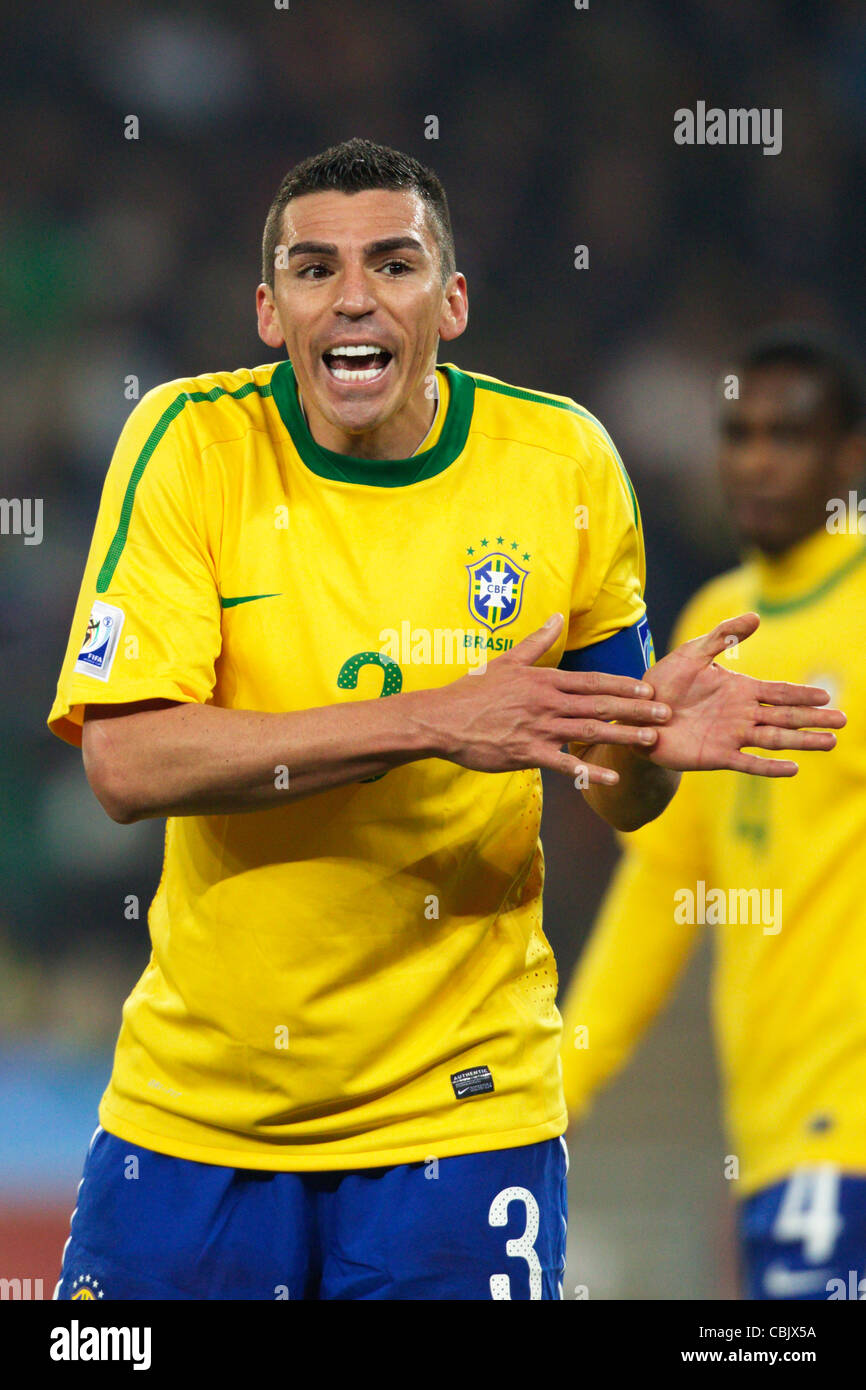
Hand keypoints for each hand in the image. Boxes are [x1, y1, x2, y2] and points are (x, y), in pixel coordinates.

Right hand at [432, 613, 669, 783]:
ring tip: (650, 740)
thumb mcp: (507, 661)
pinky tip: (612, 777)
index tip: (648, 689)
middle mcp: (546, 704)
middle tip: (665, 714)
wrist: (442, 720)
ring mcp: (538, 729)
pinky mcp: (527, 754)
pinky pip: (564, 765)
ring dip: (622, 736)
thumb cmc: (473, 690)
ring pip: (588, 732)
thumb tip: (556, 617)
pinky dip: (590, 772)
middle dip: (635, 710)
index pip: (591, 682)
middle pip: (598, 706)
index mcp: (543, 681)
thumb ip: (537, 642)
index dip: (622, 686)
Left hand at [639, 612, 845, 775]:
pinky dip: (770, 767)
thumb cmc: (664, 683)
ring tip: (829, 742)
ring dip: (802, 741)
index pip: (779, 692)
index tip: (827, 695)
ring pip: (774, 739)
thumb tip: (756, 616)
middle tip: (843, 721)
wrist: (636, 715)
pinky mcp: (716, 756)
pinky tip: (792, 768)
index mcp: (740, 689)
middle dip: (814, 718)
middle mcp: (741, 714)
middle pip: (785, 717)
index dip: (803, 694)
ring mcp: (731, 736)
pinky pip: (748, 763)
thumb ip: (722, 636)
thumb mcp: (692, 654)